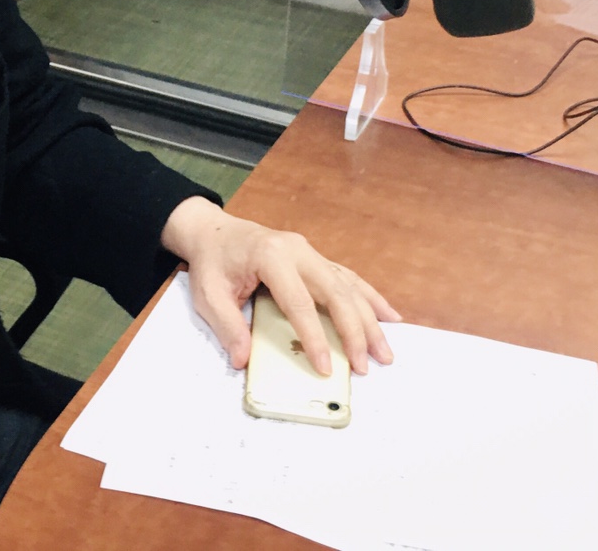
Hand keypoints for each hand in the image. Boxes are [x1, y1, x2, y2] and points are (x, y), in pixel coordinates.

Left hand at [160, 196, 400, 376]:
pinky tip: (389, 316)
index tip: (326, 367)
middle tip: (366, 366)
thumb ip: (227, 325)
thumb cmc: (212, 261)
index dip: (314, 337)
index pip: (299, 302)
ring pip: (348, 286)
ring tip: (385, 351)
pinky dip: (370, 297)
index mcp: (271, 256)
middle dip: (354, 331)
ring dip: (369, 319)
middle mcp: (296, 251)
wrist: (213, 231)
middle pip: (335, 292)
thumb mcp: (208, 293)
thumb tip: (243, 359)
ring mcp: (309, 252)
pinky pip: (348, 278)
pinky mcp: (315, 258)